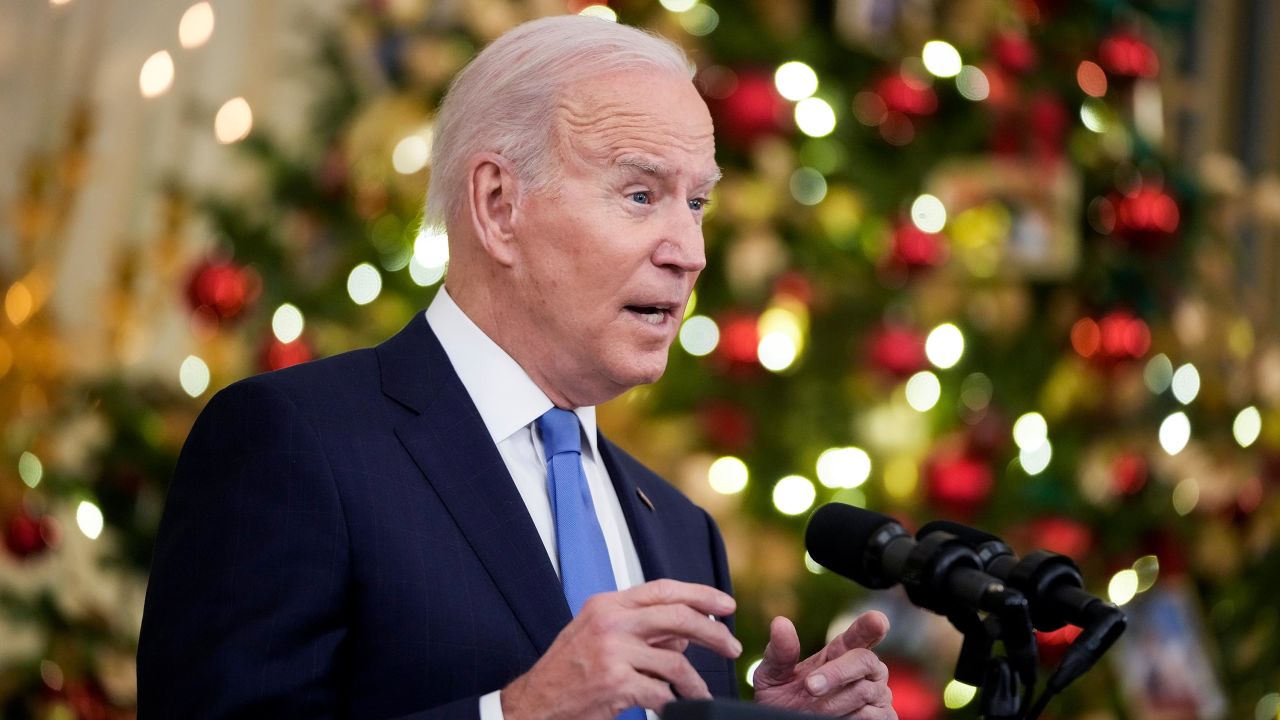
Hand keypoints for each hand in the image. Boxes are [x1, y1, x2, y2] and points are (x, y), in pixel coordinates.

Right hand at [501, 579, 741, 719]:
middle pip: (678, 616)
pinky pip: (662, 692)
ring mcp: (612, 651)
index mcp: (607, 604)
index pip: (664, 589)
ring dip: (695, 682)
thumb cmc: (566, 673)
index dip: (700, 594)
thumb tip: (684, 630)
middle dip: (714, 632)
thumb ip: (641, 629)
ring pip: (675, 660)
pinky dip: (675, 703)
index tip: (725, 604)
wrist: (533, 706)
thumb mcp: (599, 637)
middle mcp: (610, 621)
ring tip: (702, 694)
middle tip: (733, 647)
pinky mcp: (615, 683)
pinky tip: (675, 709)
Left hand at [752, 612, 895, 718]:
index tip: (877, 621)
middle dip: (837, 672)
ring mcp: (877, 694)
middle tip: (810, 687)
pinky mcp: (884, 717)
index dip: (871, 625)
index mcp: (841, 651)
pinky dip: (848, 719)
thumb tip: (780, 622)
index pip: (862, 633)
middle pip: (864, 660)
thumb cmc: (782, 700)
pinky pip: (871, 716)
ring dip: (834, 703)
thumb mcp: (773, 676)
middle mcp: (866, 669)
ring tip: (813, 710)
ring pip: (864, 691)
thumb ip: (779, 652)